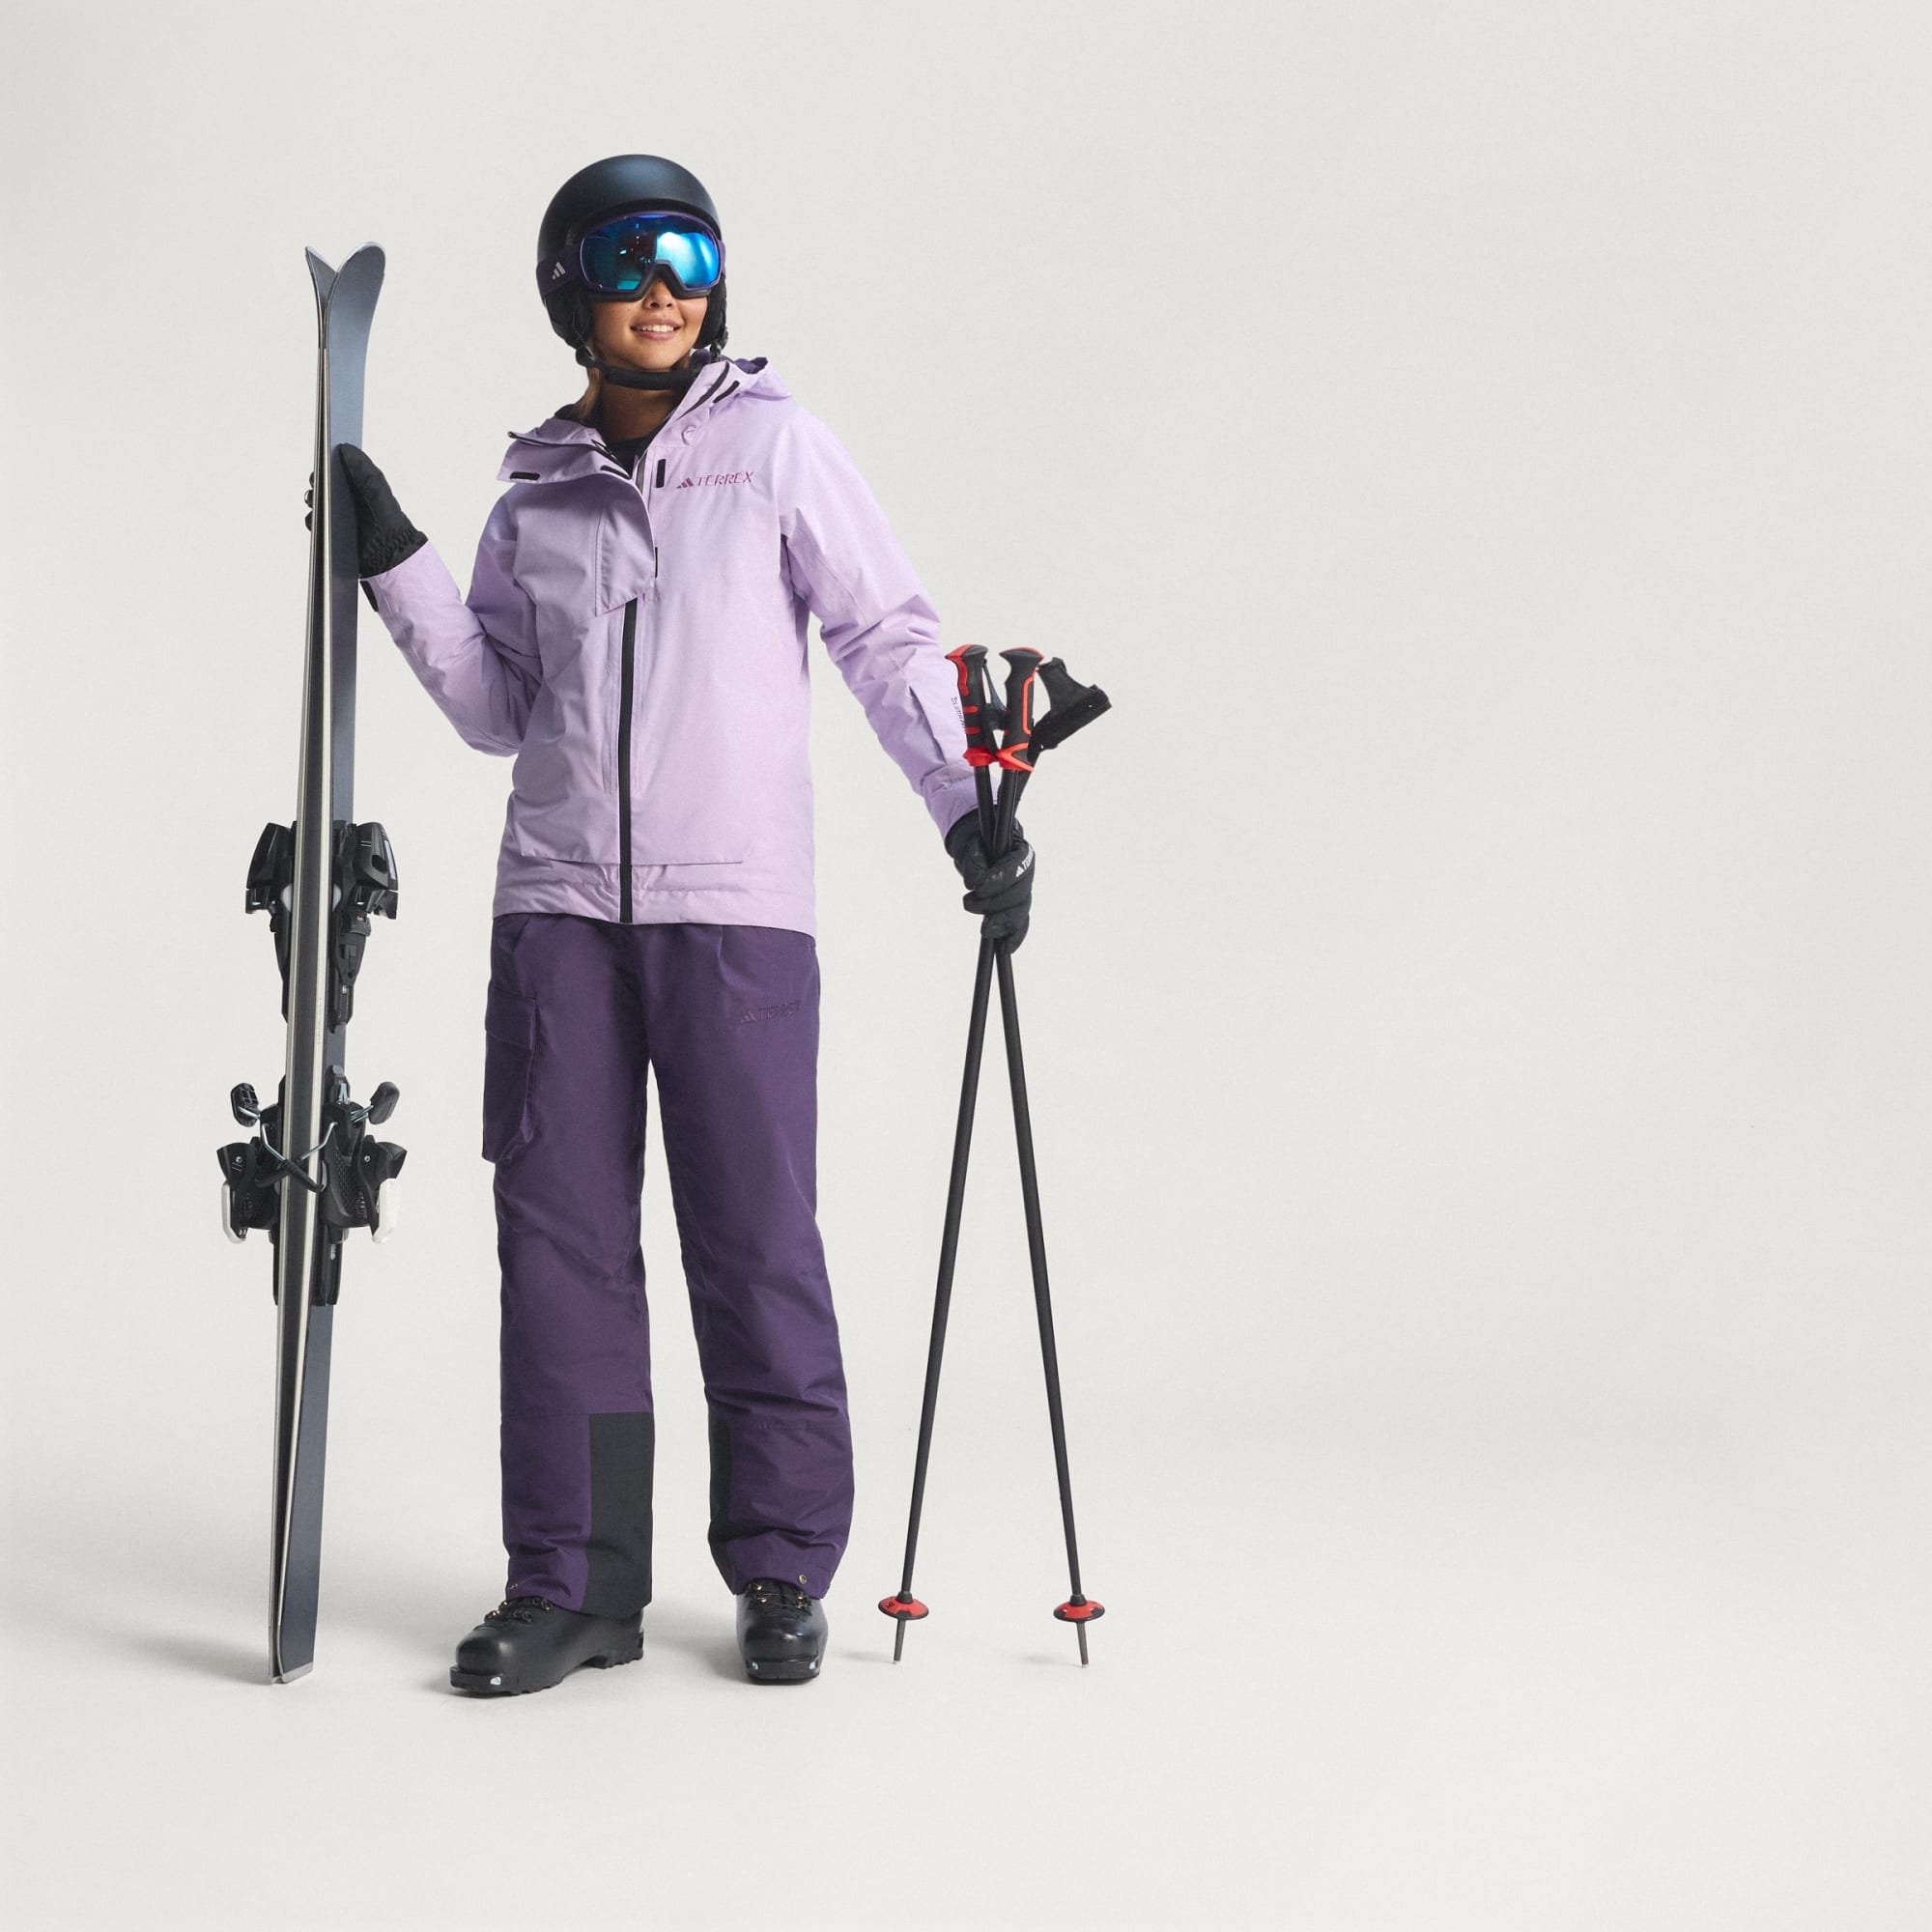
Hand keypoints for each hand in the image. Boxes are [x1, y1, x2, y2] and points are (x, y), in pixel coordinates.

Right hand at [302, 444, 425, 577]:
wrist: (390, 555)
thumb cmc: (389, 523)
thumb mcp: (377, 491)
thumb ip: (364, 470)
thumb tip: (345, 448)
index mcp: (358, 488)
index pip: (337, 471)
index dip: (327, 464)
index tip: (322, 458)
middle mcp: (347, 502)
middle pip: (323, 486)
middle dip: (317, 482)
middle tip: (317, 482)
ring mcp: (338, 518)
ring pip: (317, 504)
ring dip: (313, 500)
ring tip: (316, 500)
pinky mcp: (333, 534)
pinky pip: (316, 524)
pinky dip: (313, 521)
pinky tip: (318, 519)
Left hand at [945, 811, 1034, 950]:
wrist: (983, 853)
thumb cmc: (980, 847)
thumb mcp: (973, 847)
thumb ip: (975, 861)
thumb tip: (975, 882)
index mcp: (1022, 852)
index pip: (1016, 866)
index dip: (999, 878)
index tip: (978, 887)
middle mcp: (1027, 874)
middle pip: (1019, 893)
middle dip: (994, 903)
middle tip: (968, 904)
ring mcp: (1025, 892)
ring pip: (1020, 911)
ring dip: (1002, 923)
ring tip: (984, 929)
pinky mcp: (1018, 908)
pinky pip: (1022, 925)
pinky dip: (1015, 937)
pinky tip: (1007, 948)